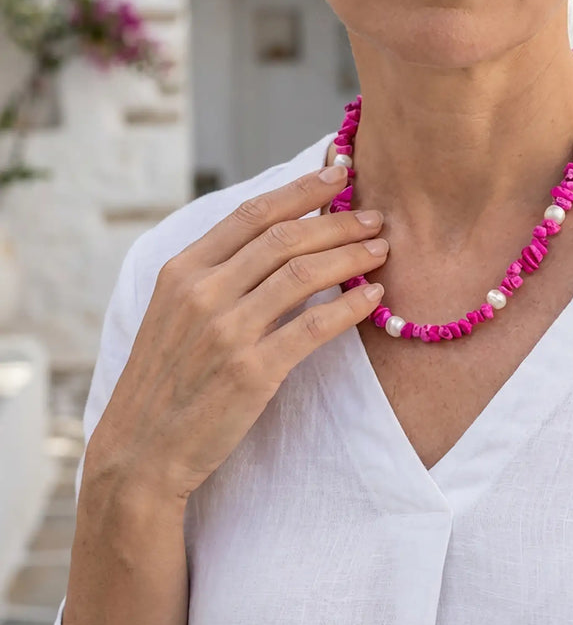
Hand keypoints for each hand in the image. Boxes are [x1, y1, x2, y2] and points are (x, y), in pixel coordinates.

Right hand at [87, 164, 387, 502]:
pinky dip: (350, 307)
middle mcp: (202, 292)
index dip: (301, 188)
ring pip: (303, 274)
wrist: (140, 451)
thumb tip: (277, 239)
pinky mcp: (251, 371)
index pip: (252, 213)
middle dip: (338, 220)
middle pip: (285, 237)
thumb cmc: (166, 379)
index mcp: (182, 270)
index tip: (340, 174)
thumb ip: (218, 274)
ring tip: (381, 249)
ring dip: (351, 256)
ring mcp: (226, 331)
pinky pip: (313, 326)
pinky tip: (373, 296)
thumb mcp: (175, 312)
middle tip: (375, 217)